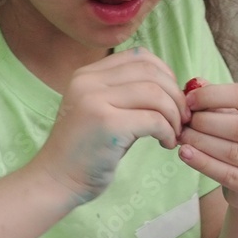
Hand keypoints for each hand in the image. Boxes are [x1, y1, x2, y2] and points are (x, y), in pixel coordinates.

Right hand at [27, 47, 188, 202]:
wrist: (55, 182)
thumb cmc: (88, 150)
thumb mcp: (104, 110)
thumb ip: (129, 93)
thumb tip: (175, 86)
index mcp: (87, 74)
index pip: (140, 56)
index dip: (166, 74)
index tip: (173, 97)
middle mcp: (88, 82)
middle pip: (152, 73)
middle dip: (176, 95)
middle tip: (182, 118)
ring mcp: (95, 101)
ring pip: (156, 94)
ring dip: (175, 115)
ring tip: (174, 133)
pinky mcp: (106, 124)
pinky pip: (154, 119)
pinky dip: (168, 131)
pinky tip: (166, 143)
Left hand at [178, 81, 237, 208]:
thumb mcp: (235, 114)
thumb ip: (216, 99)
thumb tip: (192, 86)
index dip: (213, 95)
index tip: (189, 100)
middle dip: (205, 123)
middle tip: (184, 123)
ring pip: (233, 152)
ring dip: (201, 143)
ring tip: (182, 137)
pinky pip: (228, 174)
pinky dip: (203, 163)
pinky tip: (186, 154)